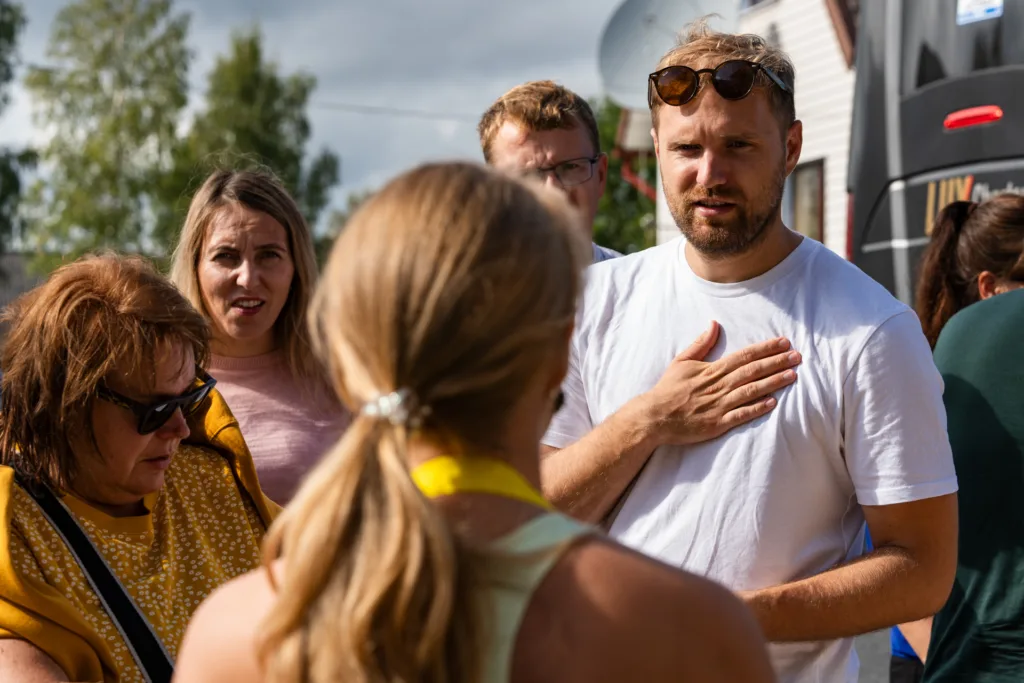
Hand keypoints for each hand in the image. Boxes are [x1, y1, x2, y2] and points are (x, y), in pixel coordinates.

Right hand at [635, 321, 799, 445]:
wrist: (655, 416)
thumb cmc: (668, 389)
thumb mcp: (681, 361)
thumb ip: (700, 344)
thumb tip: (714, 325)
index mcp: (712, 370)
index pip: (744, 356)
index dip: (765, 348)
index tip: (784, 342)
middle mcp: (719, 386)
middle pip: (752, 371)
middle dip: (777, 362)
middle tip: (797, 356)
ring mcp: (719, 405)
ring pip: (751, 390)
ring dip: (773, 382)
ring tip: (793, 375)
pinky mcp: (718, 423)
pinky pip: (741, 415)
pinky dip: (757, 408)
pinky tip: (773, 402)